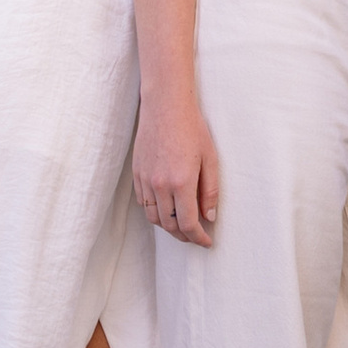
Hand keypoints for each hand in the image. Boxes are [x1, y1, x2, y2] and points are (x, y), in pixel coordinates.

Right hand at [135, 90, 220, 246]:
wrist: (165, 105)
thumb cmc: (192, 128)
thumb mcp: (210, 158)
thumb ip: (210, 191)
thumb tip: (209, 217)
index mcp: (181, 182)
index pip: (188, 223)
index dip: (198, 238)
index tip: (206, 242)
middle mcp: (160, 185)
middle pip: (169, 225)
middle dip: (184, 236)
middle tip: (196, 236)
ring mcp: (145, 180)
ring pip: (153, 217)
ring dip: (168, 226)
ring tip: (181, 225)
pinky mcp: (137, 173)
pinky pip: (143, 203)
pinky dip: (155, 212)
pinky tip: (166, 208)